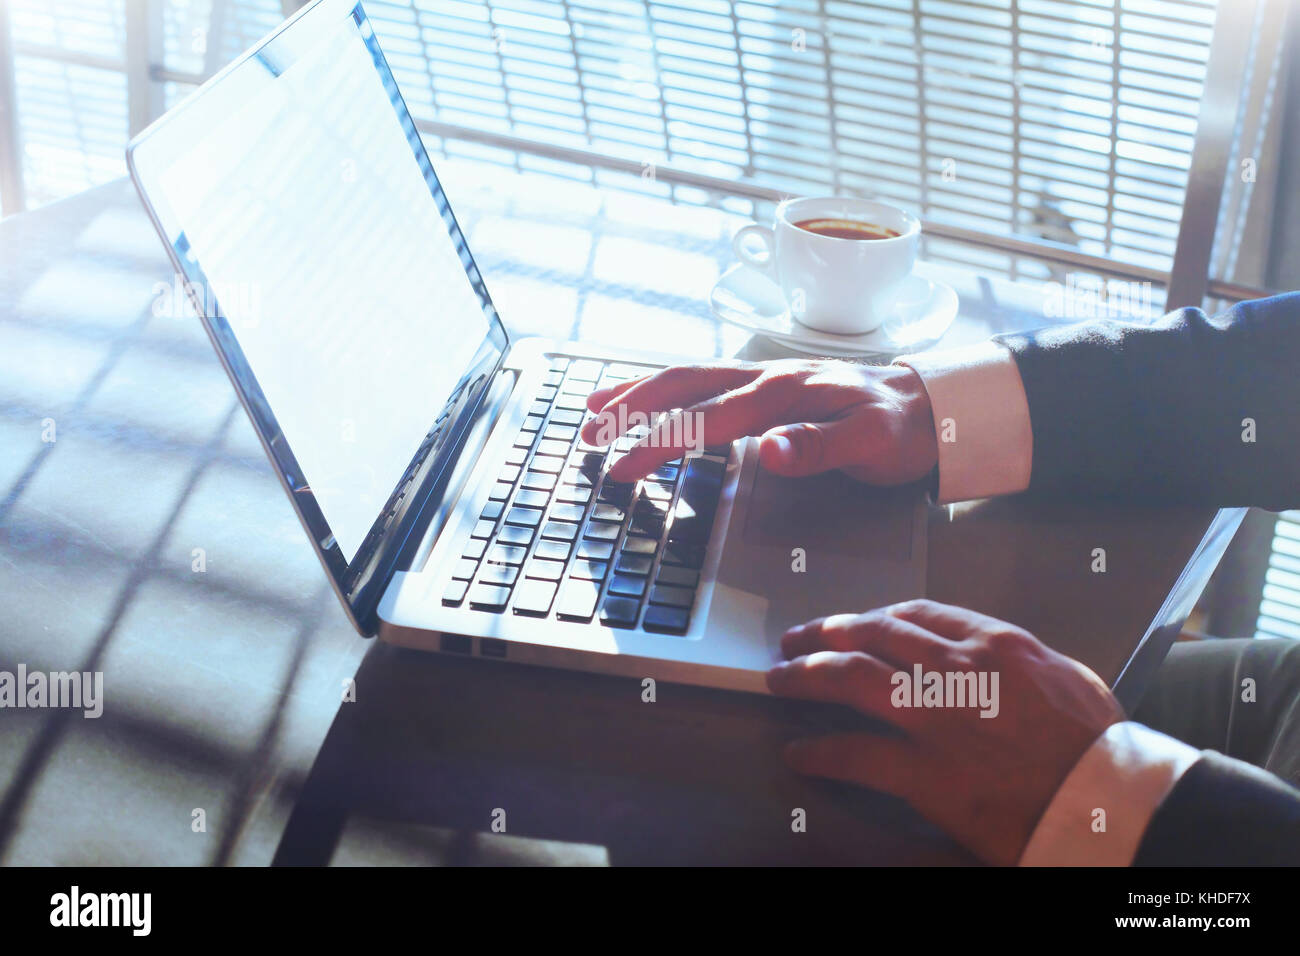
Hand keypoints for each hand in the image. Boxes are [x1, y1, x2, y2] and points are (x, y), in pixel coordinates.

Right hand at [582, 359, 937, 483]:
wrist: (932, 406)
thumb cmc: (902, 430)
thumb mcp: (873, 444)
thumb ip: (820, 447)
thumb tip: (770, 449)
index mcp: (784, 393)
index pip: (706, 419)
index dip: (659, 444)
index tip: (622, 468)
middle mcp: (766, 377)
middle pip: (682, 386)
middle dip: (630, 411)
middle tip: (588, 437)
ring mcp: (764, 377)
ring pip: (687, 377)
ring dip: (638, 392)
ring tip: (594, 409)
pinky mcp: (767, 384)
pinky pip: (704, 380)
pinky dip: (667, 387)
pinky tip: (648, 396)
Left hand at [767, 600, 1124, 865]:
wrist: (1108, 803)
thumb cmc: (1101, 747)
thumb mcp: (1068, 677)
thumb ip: (1019, 660)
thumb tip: (994, 657)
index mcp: (994, 643)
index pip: (917, 613)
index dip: (873, 615)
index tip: (854, 622)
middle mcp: (956, 668)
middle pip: (871, 634)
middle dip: (826, 632)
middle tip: (797, 638)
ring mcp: (935, 718)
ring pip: (850, 677)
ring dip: (806, 674)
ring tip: (780, 678)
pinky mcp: (924, 772)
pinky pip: (854, 754)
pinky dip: (819, 751)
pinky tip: (799, 752)